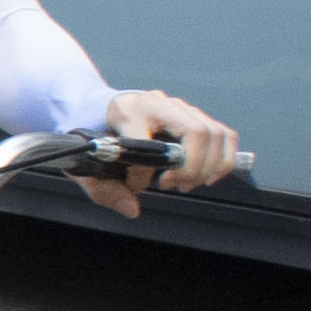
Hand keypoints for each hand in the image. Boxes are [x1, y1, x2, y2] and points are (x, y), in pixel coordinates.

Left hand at [83, 89, 242, 218]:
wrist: (97, 109)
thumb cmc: (95, 135)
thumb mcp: (86, 164)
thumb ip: (104, 190)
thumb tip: (132, 208)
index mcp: (126, 110)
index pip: (147, 142)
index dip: (142, 173)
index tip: (135, 185)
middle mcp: (157, 102)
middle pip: (197, 133)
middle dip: (191, 169)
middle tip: (172, 185)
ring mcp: (178, 106)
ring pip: (215, 133)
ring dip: (209, 167)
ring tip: (187, 183)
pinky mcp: (193, 115)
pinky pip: (224, 134)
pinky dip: (224, 159)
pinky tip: (208, 176)